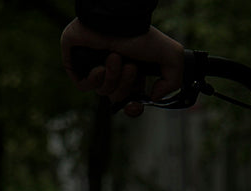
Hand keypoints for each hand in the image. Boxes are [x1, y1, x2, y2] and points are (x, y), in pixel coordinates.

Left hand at [60, 19, 184, 116]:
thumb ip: (173, 82)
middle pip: (117, 97)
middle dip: (125, 86)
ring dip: (112, 78)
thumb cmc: (142, 35)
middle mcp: (114, 70)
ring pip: (102, 91)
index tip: (134, 106)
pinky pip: (83, 86)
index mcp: (132, 70)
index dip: (133, 108)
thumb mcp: (172, 58)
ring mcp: (95, 65)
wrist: (118, 21)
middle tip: (130, 66)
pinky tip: (100, 67)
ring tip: (115, 57)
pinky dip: (93, 81)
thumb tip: (154, 97)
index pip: (131, 99)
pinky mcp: (77, 61)